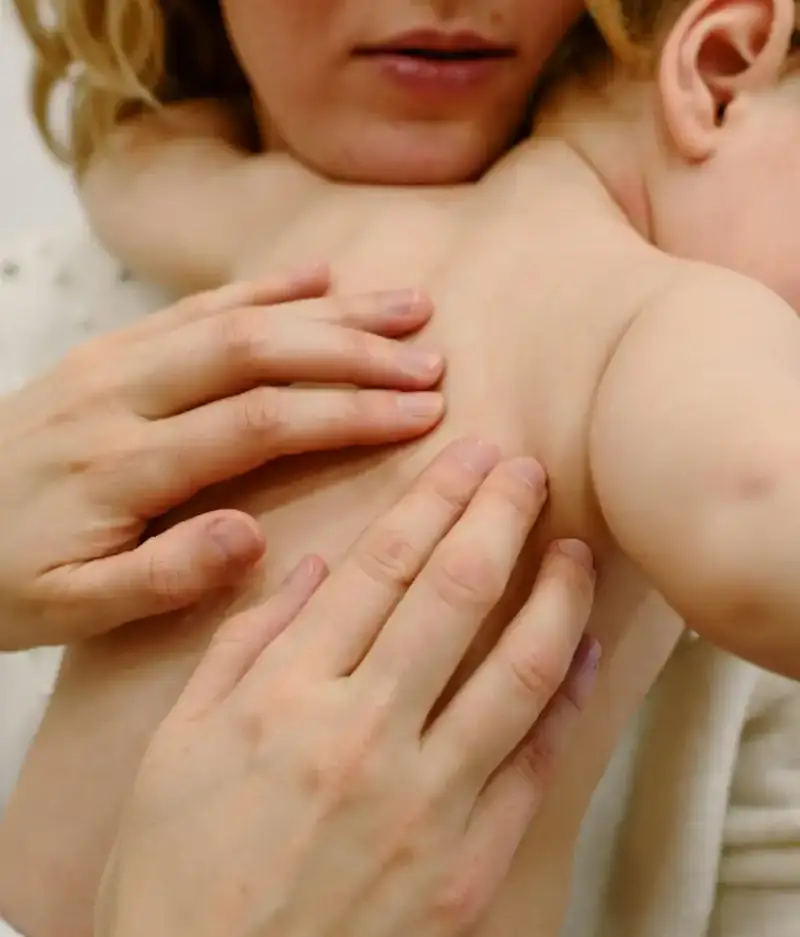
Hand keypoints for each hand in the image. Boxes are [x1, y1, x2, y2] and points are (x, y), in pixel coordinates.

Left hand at [0, 267, 443, 649]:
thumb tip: (254, 537)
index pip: (259, 423)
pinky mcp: (108, 351)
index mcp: (123, 465)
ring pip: (233, 317)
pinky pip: (193, 306)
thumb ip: (162, 578)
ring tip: (404, 306)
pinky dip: (261, 288)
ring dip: (325, 311)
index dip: (348, 412)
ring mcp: (114, 362)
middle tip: (430, 356)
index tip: (423, 414)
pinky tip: (316, 278)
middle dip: (353, 351)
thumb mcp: (68, 610)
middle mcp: (123, 395)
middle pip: (256, 351)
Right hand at [97, 439, 598, 936]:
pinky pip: (532, 765)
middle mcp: (363, 734)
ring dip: (556, 596)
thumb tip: (312, 571)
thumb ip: (244, 643)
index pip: (381, 566)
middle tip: (528, 470)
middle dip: (499, 516)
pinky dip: (567, 700)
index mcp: (287, 695)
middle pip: (454, 593)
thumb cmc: (177, 869)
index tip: (467, 456)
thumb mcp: (177, 743)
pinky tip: (582, 653)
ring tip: (577, 549)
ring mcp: (425, 802)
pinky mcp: (466, 867)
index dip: (432, 499)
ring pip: (516, 670)